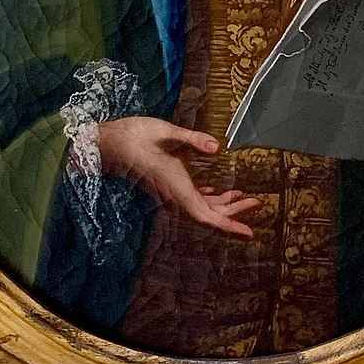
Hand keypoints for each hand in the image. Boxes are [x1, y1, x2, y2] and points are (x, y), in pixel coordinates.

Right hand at [98, 116, 259, 237]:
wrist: (106, 143)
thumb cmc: (134, 135)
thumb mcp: (165, 131)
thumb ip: (192, 139)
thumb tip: (217, 147)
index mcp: (176, 185)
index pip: (205, 215)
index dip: (228, 225)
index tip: (248, 232)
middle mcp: (173, 194)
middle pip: (208, 214)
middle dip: (234, 213)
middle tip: (257, 203)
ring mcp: (169, 191)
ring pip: (200, 207)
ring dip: (223, 205)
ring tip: (245, 196)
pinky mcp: (166, 185)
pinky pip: (191, 199)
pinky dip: (209, 199)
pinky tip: (219, 192)